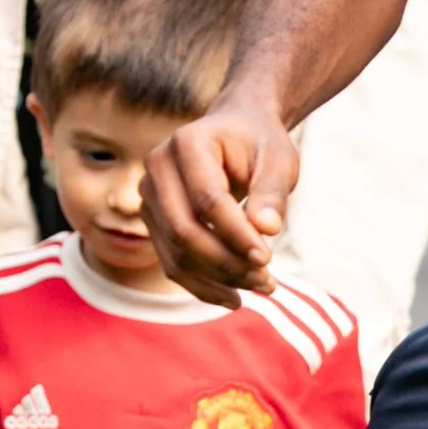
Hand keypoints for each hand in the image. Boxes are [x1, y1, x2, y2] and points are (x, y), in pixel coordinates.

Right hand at [144, 88, 301, 304]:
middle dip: (225, 263)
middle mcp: (157, 166)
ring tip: (260, 288)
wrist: (237, 131)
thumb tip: (267, 229)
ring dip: (217, 279)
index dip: (236, 234)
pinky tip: (234, 297)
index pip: (207, 199)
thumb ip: (272, 192)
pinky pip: (171, 262)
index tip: (267, 259)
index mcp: (188, 142)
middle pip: (183, 229)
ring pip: (174, 252)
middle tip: (267, 281)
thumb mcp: (278, 160)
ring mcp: (149, 195)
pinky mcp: (153, 220)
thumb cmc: (259, 144)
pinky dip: (202, 285)